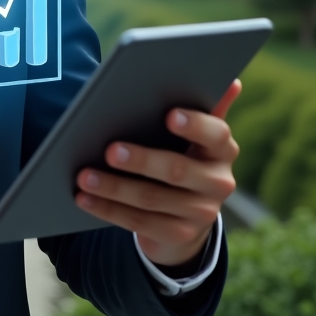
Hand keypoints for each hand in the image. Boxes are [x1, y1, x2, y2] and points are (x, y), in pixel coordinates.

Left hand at [74, 80, 240, 267]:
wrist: (187, 212)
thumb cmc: (181, 153)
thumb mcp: (192, 134)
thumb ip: (203, 106)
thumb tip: (232, 81)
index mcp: (222, 148)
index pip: (215, 134)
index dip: (194, 125)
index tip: (168, 115)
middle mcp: (218, 182)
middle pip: (177, 170)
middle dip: (141, 160)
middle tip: (109, 149)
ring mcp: (201, 212)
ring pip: (151, 199)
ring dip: (114, 188)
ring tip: (83, 176)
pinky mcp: (179, 234)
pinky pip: (139, 222)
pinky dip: (107, 209)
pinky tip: (83, 198)